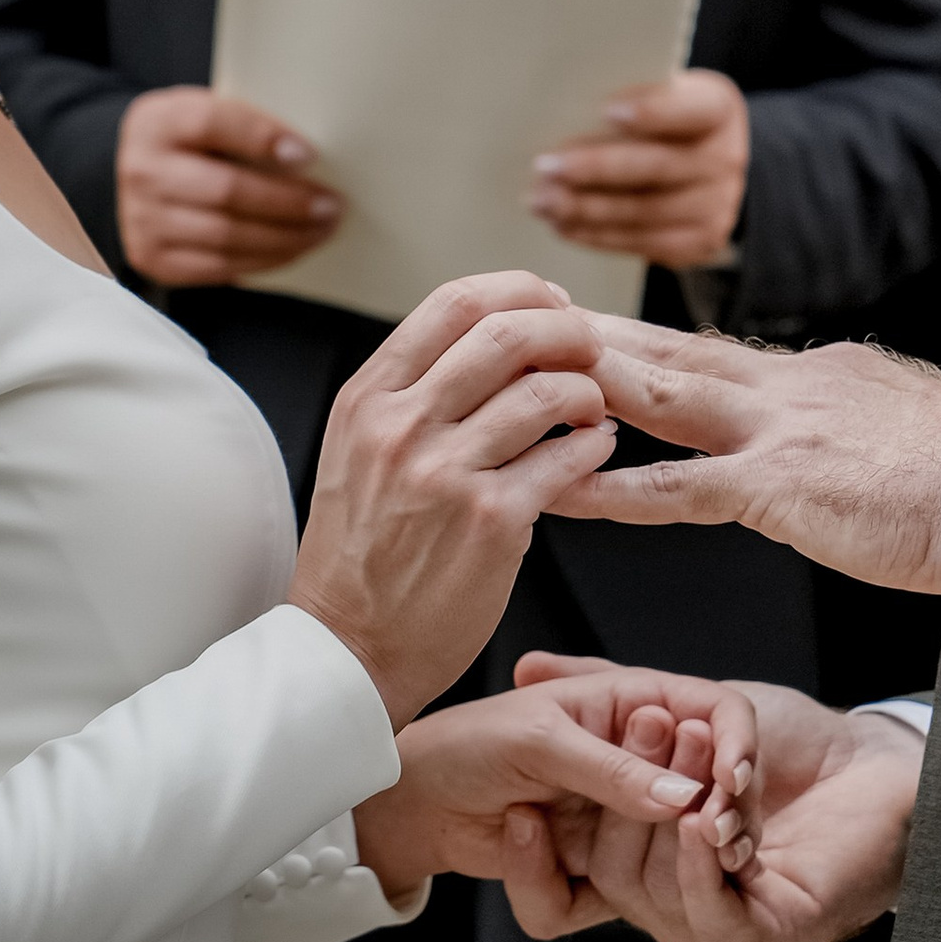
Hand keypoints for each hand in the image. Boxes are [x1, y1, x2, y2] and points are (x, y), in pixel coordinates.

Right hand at [116, 85, 340, 285]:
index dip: (263, 138)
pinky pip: (220, 266)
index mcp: (159, 121)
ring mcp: (143, 219)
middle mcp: (143, 170)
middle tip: (330, 205)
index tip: (309, 154)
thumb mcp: (202, 113)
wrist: (127, 180)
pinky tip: (292, 248)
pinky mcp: (154, 258)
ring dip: (285, 236)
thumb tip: (307, 154)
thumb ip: (244, 125)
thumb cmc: (186, 143)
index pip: (214, 123)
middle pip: (226, 189)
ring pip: (227, 235)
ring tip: (321, 229)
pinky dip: (265, 259)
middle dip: (288, 202)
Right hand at [287, 273, 613, 724]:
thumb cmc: (360, 554)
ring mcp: (447, 473)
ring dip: (588, 392)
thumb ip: (410, 393)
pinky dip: (594, 445)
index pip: (453, 303)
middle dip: (567, 330)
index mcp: (368, 398)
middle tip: (591, 347)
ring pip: (547, 391)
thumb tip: (491, 338)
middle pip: (507, 333)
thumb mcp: (356, 451)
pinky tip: (594, 450)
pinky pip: (567, 458)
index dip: (517, 291)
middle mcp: (402, 426)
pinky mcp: (492, 521)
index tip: (549, 303)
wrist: (347, 650)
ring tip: (592, 410)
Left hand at [353, 667, 759, 897]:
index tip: (732, 787)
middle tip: (627, 837)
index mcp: (636, 708)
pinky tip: (512, 838)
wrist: (413, 797)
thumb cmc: (472, 742)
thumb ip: (614, 768)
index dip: (736, 750)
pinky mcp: (588, 876)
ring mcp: (615, 826)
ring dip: (598, 867)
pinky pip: (592, 906)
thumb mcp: (541, 740)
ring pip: (657, 872)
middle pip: (704, 805)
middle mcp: (636, 770)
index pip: (718, 718)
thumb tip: (686, 796)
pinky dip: (546, 887)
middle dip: (677, 831)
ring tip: (526, 826)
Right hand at [500, 660, 918, 941]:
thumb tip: (527, 671)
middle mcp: (676, 900)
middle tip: (654, 725)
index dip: (551, 828)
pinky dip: (701, 874)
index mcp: (647, 856)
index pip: (576, 860)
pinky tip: (703, 826)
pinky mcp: (769, 937)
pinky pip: (715, 924)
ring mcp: (720, 925)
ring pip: (659, 899)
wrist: (880, 761)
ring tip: (697, 752)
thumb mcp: (690, 703)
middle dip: (627, 799)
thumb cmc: (793, 738)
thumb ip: (610, 690)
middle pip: (612, 877)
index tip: (539, 778)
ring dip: (673, 821)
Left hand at [528, 70, 749, 270]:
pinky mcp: (699, 242)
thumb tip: (562, 115)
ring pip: (642, 211)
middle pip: (656, 166)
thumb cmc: (667, 120)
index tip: (607, 110)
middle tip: (547, 167)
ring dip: (585, 208)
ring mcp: (717, 206)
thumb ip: (632, 100)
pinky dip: (595, 234)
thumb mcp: (665, 95)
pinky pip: (640, 242)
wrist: (711, 166)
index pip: (688, 109)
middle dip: (596, 168)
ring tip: (542, 201)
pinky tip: (563, 224)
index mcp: (718, 108)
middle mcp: (725, 158)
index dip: (652, 111)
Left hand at [549, 316, 940, 591]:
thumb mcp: (908, 431)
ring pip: (663, 395)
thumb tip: (850, 437)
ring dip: (589, 385)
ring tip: (523, 378)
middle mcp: (792, 386)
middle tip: (529, 318)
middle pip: (673, 352)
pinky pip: (680, 488)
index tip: (598, 331)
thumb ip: (862, 427)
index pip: (717, 356)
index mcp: (821, 375)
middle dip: (597, 336)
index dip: (651, 344)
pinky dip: (617, 490)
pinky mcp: (783, 485)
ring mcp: (782, 430)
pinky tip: (565, 492)